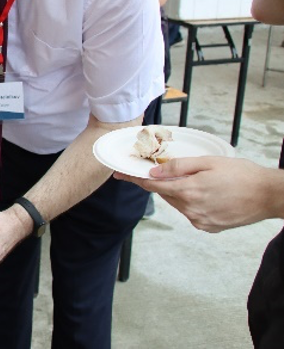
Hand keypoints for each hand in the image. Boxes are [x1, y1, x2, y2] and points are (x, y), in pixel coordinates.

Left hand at [113, 156, 279, 232]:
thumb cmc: (242, 174)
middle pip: (165, 194)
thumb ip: (178, 167)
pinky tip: (208, 193)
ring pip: (178, 203)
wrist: (269, 195)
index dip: (135, 178)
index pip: (152, 185)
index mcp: (188, 192)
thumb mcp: (208, 162)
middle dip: (162, 182)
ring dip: (179, 191)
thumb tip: (154, 172)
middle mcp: (191, 210)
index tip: (120, 174)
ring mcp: (200, 221)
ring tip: (199, 180)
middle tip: (166, 169)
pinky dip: (192, 202)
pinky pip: (191, 212)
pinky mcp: (209, 228)